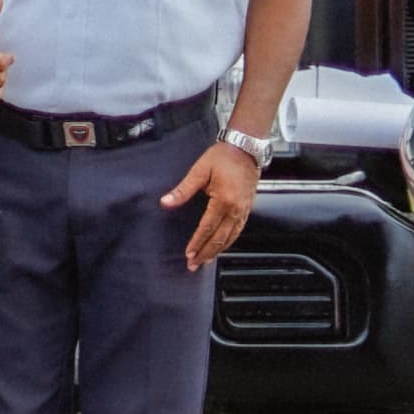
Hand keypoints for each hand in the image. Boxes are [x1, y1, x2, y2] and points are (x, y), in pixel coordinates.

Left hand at [162, 138, 263, 271]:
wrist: (246, 148)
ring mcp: (244, 209)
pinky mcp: (248, 208)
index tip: (188, 254)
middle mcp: (237, 208)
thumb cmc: (222, 157)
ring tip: (206, 261)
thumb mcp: (199, 170)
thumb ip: (182, 189)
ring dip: (218, 251)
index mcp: (224, 200)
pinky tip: (222, 247)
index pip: (208, 227)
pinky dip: (229, 241)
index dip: (197, 242)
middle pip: (220, 237)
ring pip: (231, 236)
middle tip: (194, 265)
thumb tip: (165, 202)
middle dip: (206, 253)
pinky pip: (239, 230)